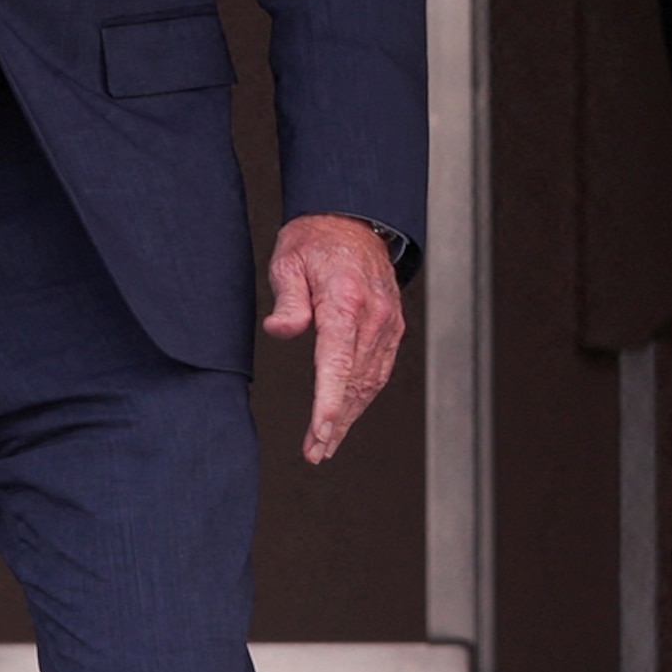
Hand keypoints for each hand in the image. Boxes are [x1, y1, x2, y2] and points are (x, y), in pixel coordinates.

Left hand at [261, 214, 407, 463]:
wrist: (351, 219)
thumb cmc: (315, 240)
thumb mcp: (289, 261)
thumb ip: (288, 301)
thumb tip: (280, 331)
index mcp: (346, 301)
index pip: (337, 362)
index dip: (329, 402)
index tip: (320, 432)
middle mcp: (374, 316)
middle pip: (355, 381)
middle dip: (335, 422)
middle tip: (315, 452)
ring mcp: (387, 323)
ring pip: (370, 381)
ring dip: (349, 416)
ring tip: (326, 444)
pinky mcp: (392, 327)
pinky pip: (379, 369)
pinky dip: (364, 396)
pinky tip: (347, 414)